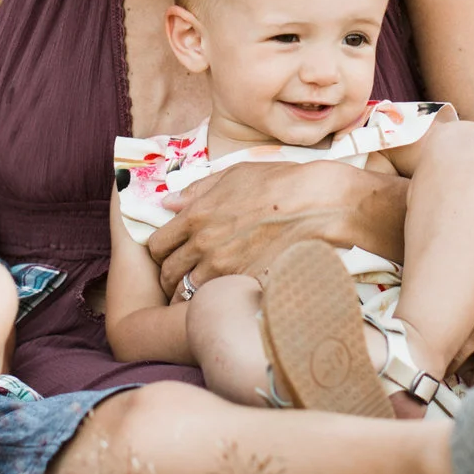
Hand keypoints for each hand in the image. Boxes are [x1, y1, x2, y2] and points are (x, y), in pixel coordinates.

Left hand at [147, 159, 392, 294]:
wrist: (317, 203)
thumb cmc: (278, 183)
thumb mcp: (232, 175)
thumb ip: (196, 191)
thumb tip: (168, 202)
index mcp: (195, 216)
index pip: (156, 245)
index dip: (159, 252)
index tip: (168, 253)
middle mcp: (204, 245)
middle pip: (168, 274)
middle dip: (169, 277)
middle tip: (178, 277)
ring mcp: (225, 268)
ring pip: (188, 293)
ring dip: (190, 292)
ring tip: (200, 288)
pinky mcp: (246, 282)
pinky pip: (219, 298)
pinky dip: (218, 298)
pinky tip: (226, 291)